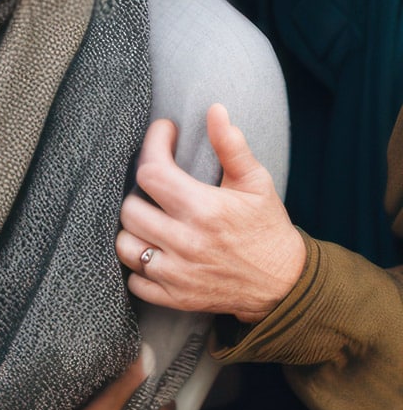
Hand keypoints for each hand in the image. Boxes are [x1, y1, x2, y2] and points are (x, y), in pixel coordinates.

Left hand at [117, 104, 306, 322]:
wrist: (285, 284)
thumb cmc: (267, 227)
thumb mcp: (256, 183)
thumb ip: (232, 146)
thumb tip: (215, 110)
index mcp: (204, 209)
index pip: (151, 172)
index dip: (153, 145)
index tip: (164, 135)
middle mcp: (186, 243)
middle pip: (130, 208)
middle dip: (139, 191)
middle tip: (156, 186)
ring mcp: (178, 274)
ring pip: (124, 245)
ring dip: (132, 229)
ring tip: (151, 217)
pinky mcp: (175, 298)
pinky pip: (134, 282)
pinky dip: (138, 266)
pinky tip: (154, 250)